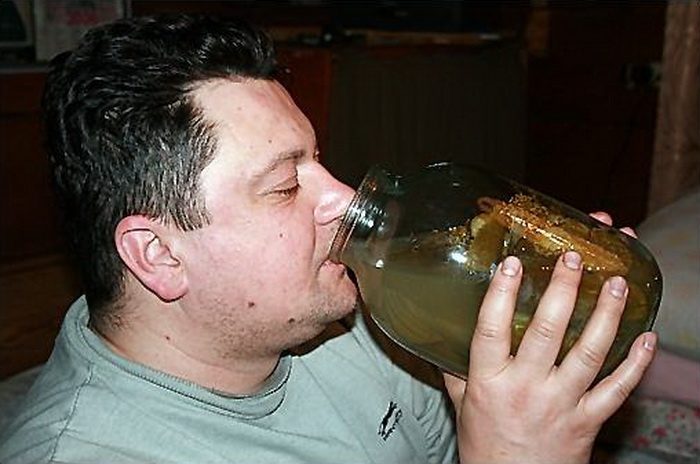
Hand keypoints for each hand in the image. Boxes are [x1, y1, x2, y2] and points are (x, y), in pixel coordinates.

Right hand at [444, 214, 656, 463]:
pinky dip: (635, 364)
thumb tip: (446, 335)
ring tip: (617, 283)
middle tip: (574, 257)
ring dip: (605, 315)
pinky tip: (646, 337)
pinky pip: (617, 389)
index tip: (514, 263)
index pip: (493, 329)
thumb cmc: (486, 445)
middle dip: (563, 290)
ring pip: (589, 353)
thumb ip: (458, 367)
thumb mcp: (462, 403)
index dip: (503, 294)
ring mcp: (561, 403)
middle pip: (548, 332)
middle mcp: (526, 388)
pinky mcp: (588, 420)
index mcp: (490, 381)